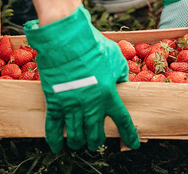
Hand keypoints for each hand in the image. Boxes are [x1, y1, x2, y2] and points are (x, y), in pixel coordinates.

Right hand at [24, 5, 139, 151]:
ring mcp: (72, 106)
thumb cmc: (92, 46)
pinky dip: (55, 140)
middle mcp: (92, 105)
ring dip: (78, 142)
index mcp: (109, 94)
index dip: (129, 134)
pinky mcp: (54, 103)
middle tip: (95, 139)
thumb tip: (121, 81)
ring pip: (76, 136)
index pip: (122, 120)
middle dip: (96, 140)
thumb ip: (120, 72)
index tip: (133, 144)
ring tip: (78, 142)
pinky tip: (57, 146)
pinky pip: (54, 128)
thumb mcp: (115, 57)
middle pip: (96, 134)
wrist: (66, 41)